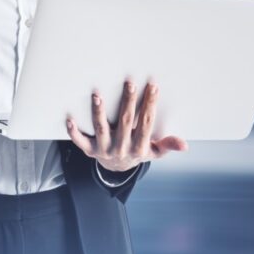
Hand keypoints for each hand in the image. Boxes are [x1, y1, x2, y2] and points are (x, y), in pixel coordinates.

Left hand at [66, 78, 187, 172]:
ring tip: (97, 95)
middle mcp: (121, 148)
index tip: (153, 86)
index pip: (146, 123)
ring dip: (99, 112)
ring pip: (101, 128)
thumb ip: (167, 146)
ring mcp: (103, 149)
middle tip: (130, 84)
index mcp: (139, 148)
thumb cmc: (137, 153)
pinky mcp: (89, 150)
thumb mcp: (154, 152)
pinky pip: (79, 141)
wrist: (117, 169)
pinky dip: (73, 131)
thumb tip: (184, 145)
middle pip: (125, 122)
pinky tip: (69, 119)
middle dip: (128, 102)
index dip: (150, 105)